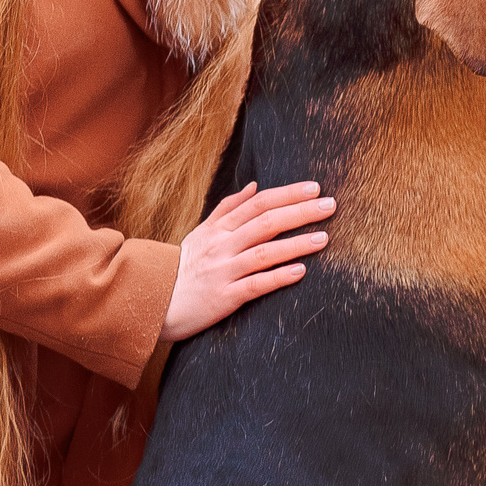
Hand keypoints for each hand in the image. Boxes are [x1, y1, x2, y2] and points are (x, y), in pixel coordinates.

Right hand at [161, 180, 332, 340]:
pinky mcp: (224, 297)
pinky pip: (255, 285)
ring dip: (296, 244)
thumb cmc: (184, 266)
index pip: (259, 203)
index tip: (314, 188)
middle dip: (301, 212)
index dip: (288, 194)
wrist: (154, 300)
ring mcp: (223, 271)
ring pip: (265, 253)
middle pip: (266, 222)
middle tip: (330, 206)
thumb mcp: (201, 232)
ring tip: (324, 238)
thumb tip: (255, 185)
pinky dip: (278, 277)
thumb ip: (228, 208)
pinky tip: (300, 272)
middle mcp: (222, 246)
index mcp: (219, 228)